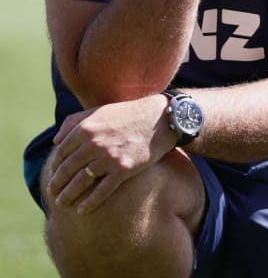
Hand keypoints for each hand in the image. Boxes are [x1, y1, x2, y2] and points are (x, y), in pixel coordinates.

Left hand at [46, 95, 174, 213]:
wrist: (160, 120)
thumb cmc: (128, 115)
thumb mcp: (99, 111)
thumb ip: (74, 122)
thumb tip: (56, 141)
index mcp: (86, 128)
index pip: (62, 153)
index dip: (55, 166)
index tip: (53, 175)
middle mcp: (94, 143)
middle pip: (68, 169)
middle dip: (57, 183)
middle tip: (52, 193)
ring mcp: (109, 157)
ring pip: (82, 181)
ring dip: (68, 195)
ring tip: (62, 202)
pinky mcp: (124, 169)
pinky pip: (102, 190)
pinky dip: (90, 202)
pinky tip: (82, 210)